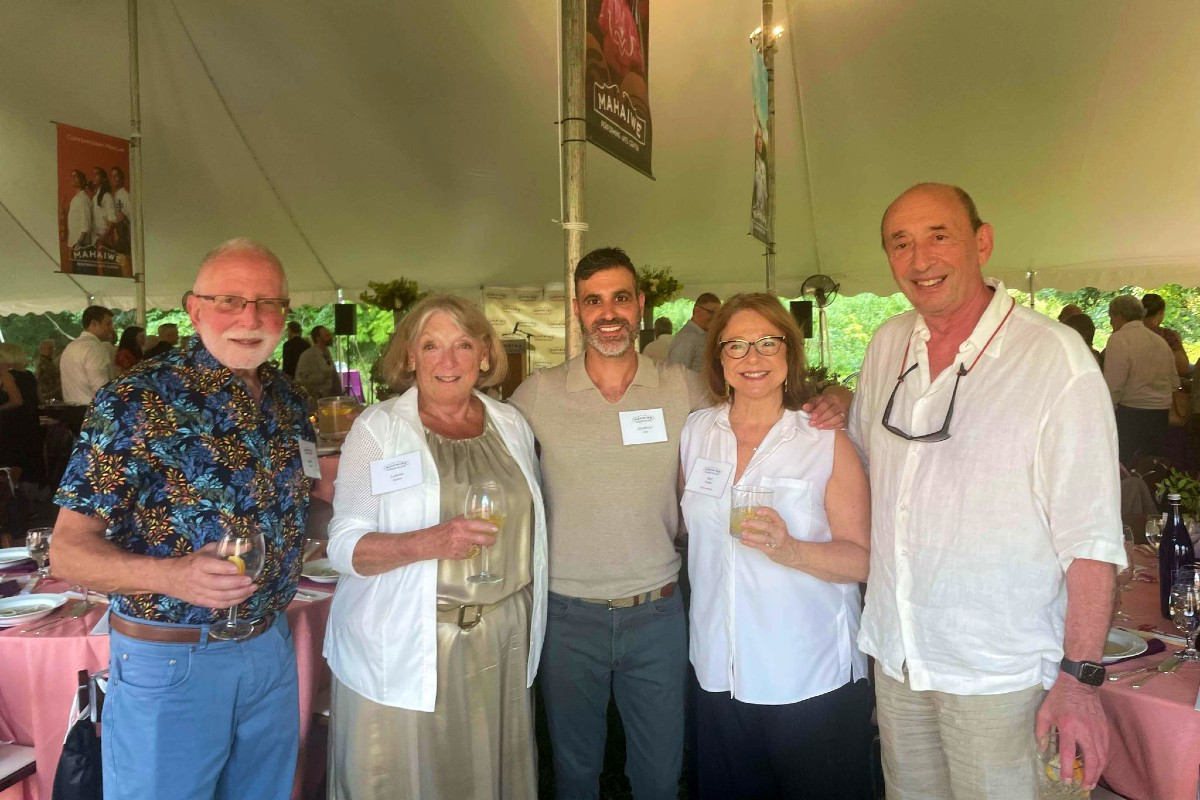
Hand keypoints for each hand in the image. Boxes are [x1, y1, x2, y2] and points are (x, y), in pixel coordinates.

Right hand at [166, 542, 255, 607]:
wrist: (170, 578)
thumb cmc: (193, 561)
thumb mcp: (208, 550)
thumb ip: (228, 548)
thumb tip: (248, 546)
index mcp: (198, 564)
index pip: (210, 566)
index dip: (224, 568)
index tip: (236, 568)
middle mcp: (198, 579)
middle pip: (217, 584)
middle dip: (235, 583)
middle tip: (250, 581)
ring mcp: (199, 593)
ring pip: (220, 596)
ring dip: (238, 594)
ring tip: (251, 589)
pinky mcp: (201, 602)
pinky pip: (219, 605)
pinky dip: (233, 602)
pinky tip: (243, 597)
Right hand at [426, 516, 497, 559]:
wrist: (428, 544)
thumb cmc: (439, 531)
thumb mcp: (453, 521)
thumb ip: (466, 519)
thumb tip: (479, 515)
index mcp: (460, 524)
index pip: (479, 525)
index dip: (489, 527)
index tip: (495, 528)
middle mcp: (461, 536)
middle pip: (482, 539)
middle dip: (490, 540)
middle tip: (493, 539)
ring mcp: (460, 547)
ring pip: (476, 546)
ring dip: (476, 545)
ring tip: (468, 542)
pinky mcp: (459, 556)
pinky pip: (469, 553)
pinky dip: (468, 550)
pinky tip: (461, 547)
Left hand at [737, 506, 794, 562]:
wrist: (790, 551)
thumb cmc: (781, 537)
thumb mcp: (778, 526)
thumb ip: (767, 521)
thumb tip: (749, 514)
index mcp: (780, 523)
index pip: (773, 514)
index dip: (765, 511)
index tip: (755, 510)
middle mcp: (779, 531)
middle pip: (766, 526)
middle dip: (753, 524)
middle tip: (743, 522)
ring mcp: (775, 542)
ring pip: (762, 538)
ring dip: (751, 536)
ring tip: (743, 533)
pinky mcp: (771, 550)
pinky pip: (759, 546)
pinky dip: (750, 543)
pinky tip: (743, 541)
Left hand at [803, 386, 851, 429]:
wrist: (837, 401)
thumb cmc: (823, 403)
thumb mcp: (816, 401)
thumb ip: (810, 404)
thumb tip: (805, 407)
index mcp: (830, 398)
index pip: (825, 404)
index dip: (818, 411)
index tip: (811, 417)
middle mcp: (838, 404)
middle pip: (831, 412)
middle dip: (821, 419)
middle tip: (812, 424)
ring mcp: (843, 412)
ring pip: (838, 418)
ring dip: (827, 424)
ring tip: (818, 427)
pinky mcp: (845, 419)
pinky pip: (841, 424)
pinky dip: (834, 427)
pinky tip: (826, 429)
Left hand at [1035, 674, 1109, 789]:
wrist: (1080, 682)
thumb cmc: (1060, 696)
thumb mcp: (1044, 712)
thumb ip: (1041, 732)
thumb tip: (1042, 749)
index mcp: (1068, 727)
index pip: (1069, 754)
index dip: (1068, 769)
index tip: (1066, 780)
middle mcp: (1085, 731)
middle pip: (1092, 760)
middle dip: (1089, 776)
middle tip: (1084, 786)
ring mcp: (1097, 730)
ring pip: (1102, 757)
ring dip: (1098, 772)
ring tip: (1091, 781)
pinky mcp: (1104, 728)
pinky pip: (1106, 749)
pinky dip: (1103, 760)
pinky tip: (1098, 766)